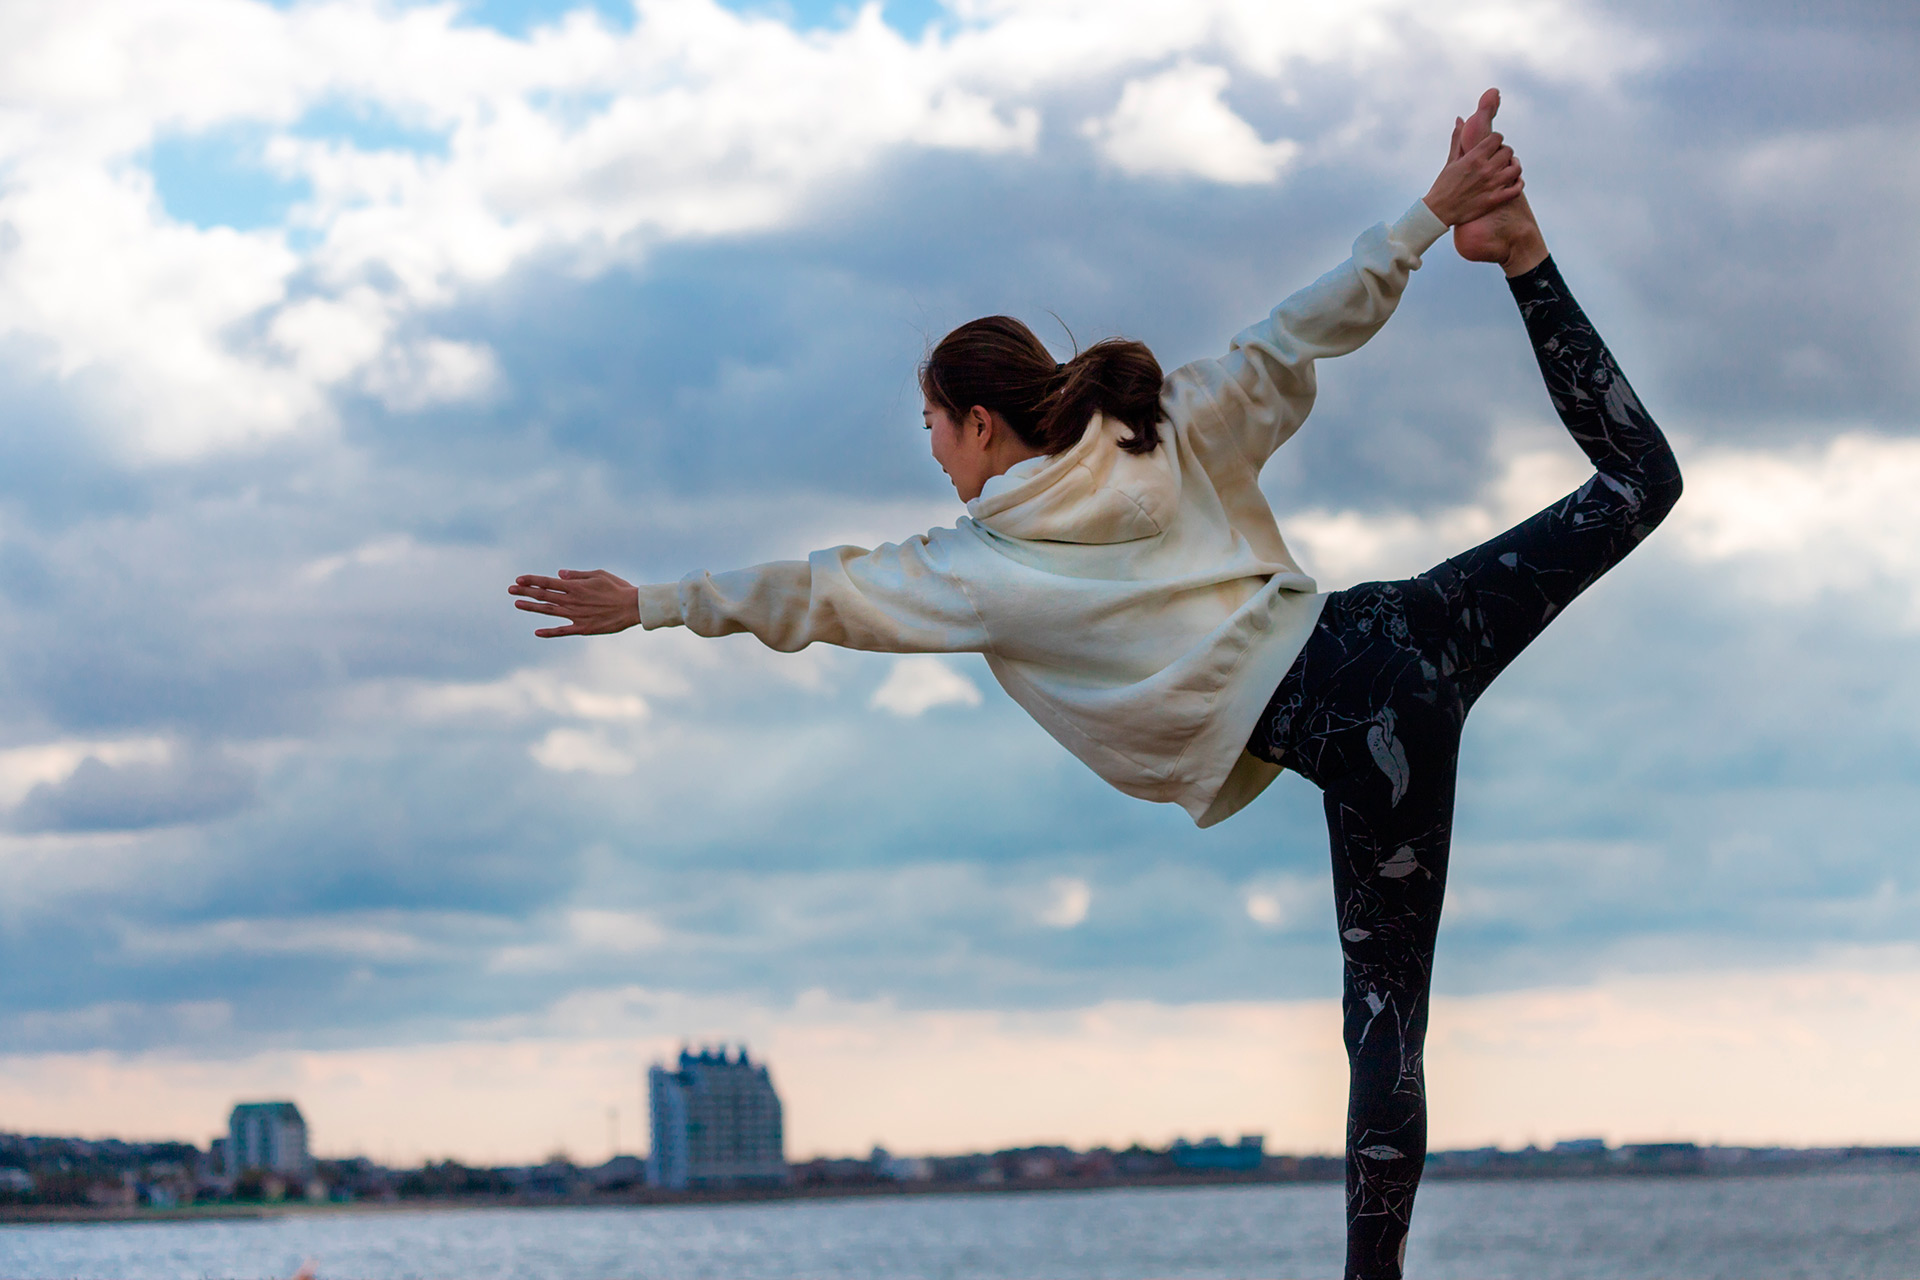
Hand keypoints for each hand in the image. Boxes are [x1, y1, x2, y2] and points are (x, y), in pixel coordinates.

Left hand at [509, 568, 639, 636]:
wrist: (633, 607)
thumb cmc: (618, 587)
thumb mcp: (599, 574)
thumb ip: (577, 575)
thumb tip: (559, 574)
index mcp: (575, 586)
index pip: (548, 582)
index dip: (532, 580)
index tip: (519, 579)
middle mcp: (572, 600)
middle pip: (544, 595)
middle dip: (525, 592)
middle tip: (510, 589)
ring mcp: (576, 615)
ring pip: (549, 611)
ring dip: (531, 608)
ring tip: (517, 604)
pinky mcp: (583, 628)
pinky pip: (562, 631)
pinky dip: (549, 632)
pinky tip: (537, 632)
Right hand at [1422, 126, 1522, 227]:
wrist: (1438, 211)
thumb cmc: (1443, 185)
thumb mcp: (1451, 160)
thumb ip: (1458, 139)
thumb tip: (1460, 119)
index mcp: (1474, 157)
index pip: (1497, 138)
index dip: (1497, 139)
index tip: (1493, 145)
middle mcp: (1485, 169)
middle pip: (1508, 151)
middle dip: (1504, 152)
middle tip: (1499, 157)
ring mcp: (1491, 185)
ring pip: (1516, 168)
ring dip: (1514, 166)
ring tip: (1509, 167)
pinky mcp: (1494, 200)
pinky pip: (1516, 189)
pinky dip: (1518, 183)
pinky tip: (1514, 181)